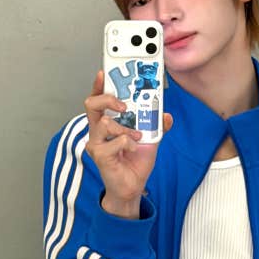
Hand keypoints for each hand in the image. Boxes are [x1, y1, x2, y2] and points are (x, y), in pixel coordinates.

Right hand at [84, 71, 172, 217]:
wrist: (133, 186)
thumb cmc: (135, 160)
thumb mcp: (151, 137)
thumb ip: (157, 124)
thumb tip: (166, 115)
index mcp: (107, 120)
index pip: (98, 98)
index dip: (99, 84)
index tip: (104, 72)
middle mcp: (97, 130)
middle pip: (91, 104)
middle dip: (108, 98)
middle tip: (125, 105)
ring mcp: (96, 142)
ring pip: (104, 122)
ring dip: (125, 127)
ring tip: (136, 135)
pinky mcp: (100, 156)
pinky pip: (115, 142)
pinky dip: (128, 142)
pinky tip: (133, 148)